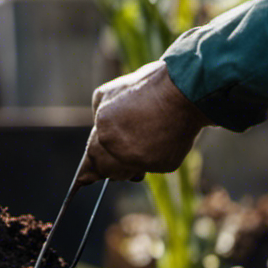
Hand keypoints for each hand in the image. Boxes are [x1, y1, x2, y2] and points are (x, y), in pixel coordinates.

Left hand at [78, 61, 210, 185]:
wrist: (184, 93)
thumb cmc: (147, 88)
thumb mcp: (110, 92)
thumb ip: (99, 113)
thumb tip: (99, 127)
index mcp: (104, 131)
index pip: (92, 158)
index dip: (88, 170)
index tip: (83, 179)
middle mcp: (120, 150)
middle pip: (108, 171)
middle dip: (108, 168)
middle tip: (112, 165)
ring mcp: (142, 160)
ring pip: (129, 172)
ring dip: (128, 165)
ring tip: (139, 146)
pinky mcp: (164, 165)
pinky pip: (153, 167)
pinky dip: (153, 158)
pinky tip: (160, 140)